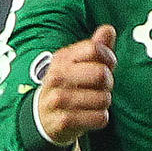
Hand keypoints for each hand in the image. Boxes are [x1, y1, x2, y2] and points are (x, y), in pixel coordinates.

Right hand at [35, 25, 116, 144]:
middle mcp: (57, 77)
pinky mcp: (63, 121)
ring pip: (103, 98)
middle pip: (101, 74)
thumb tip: (109, 29)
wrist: (42, 118)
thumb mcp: (77, 64)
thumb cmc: (68, 87)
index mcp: (62, 58)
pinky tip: (90, 116)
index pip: (94, 49)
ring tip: (92, 103)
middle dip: (108, 83)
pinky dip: (101, 118)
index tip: (107, 66)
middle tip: (101, 88)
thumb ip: (95, 47)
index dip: (108, 58)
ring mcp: (58, 100)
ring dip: (104, 103)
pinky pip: (100, 118)